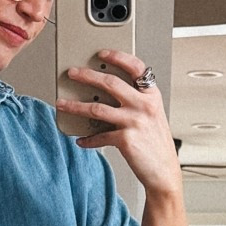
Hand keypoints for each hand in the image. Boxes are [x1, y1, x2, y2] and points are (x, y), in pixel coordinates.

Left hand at [58, 49, 182, 199]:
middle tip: (72, 73)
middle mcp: (144, 105)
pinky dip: (87, 139)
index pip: (135, 67)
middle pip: (110, 83)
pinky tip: (80, 140)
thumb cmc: (156, 144)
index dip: (117, 57)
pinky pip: (99, 136)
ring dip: (75, 106)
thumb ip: (136, 101)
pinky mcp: (125, 140)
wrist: (164, 171)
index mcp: (152, 95)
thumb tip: (105, 93)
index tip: (101, 54)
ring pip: (97, 108)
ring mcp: (135, 122)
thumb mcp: (152, 116)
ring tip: (62, 103)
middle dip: (86, 76)